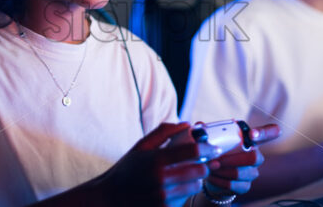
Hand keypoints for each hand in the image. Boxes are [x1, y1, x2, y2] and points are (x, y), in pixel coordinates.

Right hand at [95, 122, 219, 206]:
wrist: (109, 198)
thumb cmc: (126, 170)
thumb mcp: (141, 147)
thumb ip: (164, 133)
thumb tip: (186, 123)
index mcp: (156, 160)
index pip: (193, 151)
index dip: (207, 148)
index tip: (213, 148)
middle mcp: (162, 179)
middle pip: (200, 170)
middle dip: (204, 165)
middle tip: (202, 163)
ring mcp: (164, 197)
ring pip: (195, 186)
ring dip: (196, 180)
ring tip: (187, 176)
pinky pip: (185, 199)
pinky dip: (185, 192)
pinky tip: (176, 188)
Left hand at [204, 123, 279, 196]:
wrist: (212, 175)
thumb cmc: (216, 152)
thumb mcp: (213, 140)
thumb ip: (209, 132)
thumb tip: (200, 125)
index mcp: (251, 140)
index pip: (270, 132)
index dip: (265, 132)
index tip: (252, 134)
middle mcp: (255, 156)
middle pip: (255, 157)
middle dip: (234, 158)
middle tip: (216, 159)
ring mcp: (251, 172)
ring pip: (243, 173)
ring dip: (224, 170)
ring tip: (210, 166)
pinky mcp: (244, 186)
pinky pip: (235, 184)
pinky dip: (220, 180)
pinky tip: (212, 176)